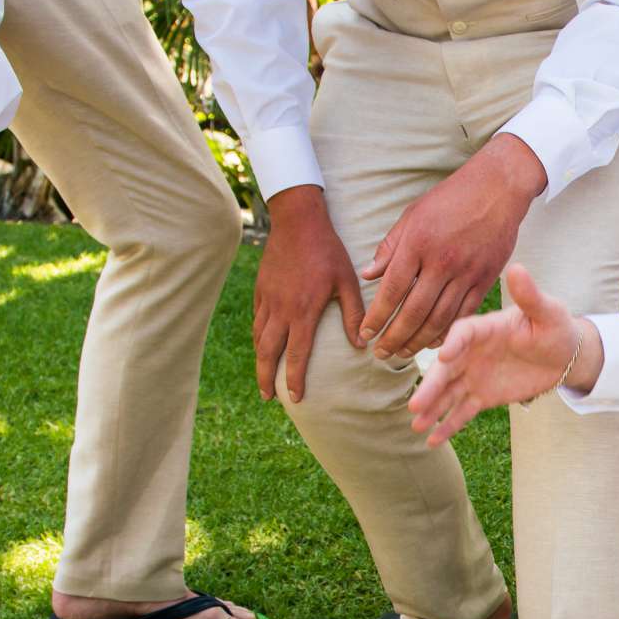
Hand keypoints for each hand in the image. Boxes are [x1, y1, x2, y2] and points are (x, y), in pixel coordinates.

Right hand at [254, 185, 363, 403]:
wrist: (297, 221)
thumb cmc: (328, 250)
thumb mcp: (347, 281)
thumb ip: (354, 314)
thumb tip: (361, 344)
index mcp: (303, 311)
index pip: (298, 354)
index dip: (295, 378)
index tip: (296, 397)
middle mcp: (281, 309)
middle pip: (268, 352)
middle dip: (267, 377)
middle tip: (268, 397)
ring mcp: (267, 299)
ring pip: (259, 337)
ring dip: (260, 360)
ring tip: (264, 377)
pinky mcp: (261, 289)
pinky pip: (256, 319)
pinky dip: (258, 336)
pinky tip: (262, 343)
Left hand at [359, 132, 545, 359]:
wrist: (497, 188)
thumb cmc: (450, 198)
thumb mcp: (413, 215)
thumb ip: (390, 247)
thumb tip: (368, 275)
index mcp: (418, 243)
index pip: (391, 290)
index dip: (376, 316)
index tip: (365, 333)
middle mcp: (441, 261)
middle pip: (413, 311)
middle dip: (394, 337)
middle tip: (381, 354)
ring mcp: (466, 272)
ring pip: (439, 318)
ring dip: (419, 341)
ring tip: (404, 354)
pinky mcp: (486, 278)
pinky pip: (465, 313)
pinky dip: (449, 332)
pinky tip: (436, 343)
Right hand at [407, 265, 601, 446]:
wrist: (564, 355)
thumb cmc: (555, 327)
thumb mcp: (547, 311)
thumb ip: (530, 296)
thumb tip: (517, 268)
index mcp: (483, 327)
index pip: (461, 333)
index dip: (452, 344)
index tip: (444, 356)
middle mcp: (471, 352)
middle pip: (446, 369)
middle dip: (431, 387)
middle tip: (414, 405)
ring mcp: (474, 375)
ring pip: (449, 393)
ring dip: (432, 409)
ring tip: (415, 426)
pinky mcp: (483, 395)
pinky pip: (462, 412)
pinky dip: (448, 425)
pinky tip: (431, 440)